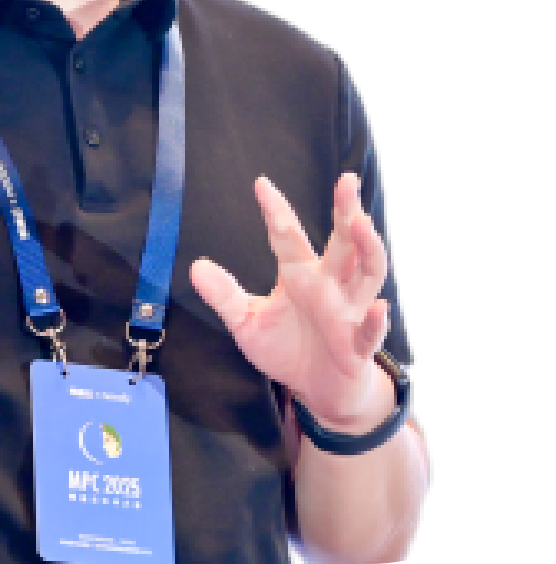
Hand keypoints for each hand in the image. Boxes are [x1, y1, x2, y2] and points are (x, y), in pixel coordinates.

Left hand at [189, 173, 389, 427]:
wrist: (317, 392)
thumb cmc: (287, 349)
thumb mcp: (247, 322)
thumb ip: (225, 296)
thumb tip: (195, 267)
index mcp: (299, 274)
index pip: (286, 236)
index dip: (275, 210)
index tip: (260, 184)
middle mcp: (328, 286)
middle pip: (342, 243)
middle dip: (345, 211)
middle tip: (346, 181)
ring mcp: (347, 313)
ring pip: (366, 274)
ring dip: (367, 249)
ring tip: (362, 224)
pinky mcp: (357, 347)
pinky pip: (369, 332)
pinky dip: (374, 321)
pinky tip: (377, 307)